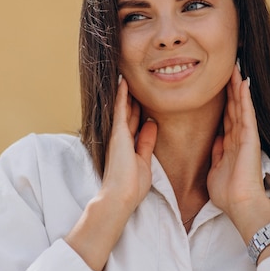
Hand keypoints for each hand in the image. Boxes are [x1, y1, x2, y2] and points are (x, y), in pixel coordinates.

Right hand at [100, 76, 157, 214]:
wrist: (121, 196)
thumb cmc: (132, 185)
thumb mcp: (145, 160)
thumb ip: (146, 141)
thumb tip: (152, 123)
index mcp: (128, 145)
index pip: (135, 122)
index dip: (139, 109)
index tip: (143, 97)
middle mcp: (121, 137)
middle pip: (128, 112)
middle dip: (132, 97)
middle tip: (135, 79)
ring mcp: (118, 134)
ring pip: (123, 107)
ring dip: (126, 92)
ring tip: (128, 74)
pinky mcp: (118, 133)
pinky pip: (120, 110)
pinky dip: (122, 96)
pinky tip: (124, 82)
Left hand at [207, 64, 268, 220]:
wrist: (239, 204)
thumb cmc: (228, 192)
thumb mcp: (216, 168)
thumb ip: (217, 153)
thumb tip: (216, 140)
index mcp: (231, 144)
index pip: (227, 116)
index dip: (224, 100)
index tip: (220, 84)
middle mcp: (239, 137)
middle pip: (234, 106)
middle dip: (231, 88)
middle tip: (228, 67)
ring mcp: (246, 136)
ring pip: (241, 105)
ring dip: (237, 86)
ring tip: (235, 67)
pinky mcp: (250, 138)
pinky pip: (246, 113)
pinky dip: (244, 98)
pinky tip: (242, 82)